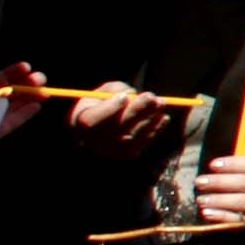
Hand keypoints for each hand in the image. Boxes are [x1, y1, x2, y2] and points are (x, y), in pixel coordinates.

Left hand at [0, 60, 45, 127]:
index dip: (11, 73)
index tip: (26, 67)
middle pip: (7, 92)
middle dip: (25, 85)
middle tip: (40, 79)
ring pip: (12, 107)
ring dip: (29, 98)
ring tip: (44, 91)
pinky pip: (10, 124)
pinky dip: (24, 116)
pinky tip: (37, 106)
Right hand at [68, 81, 183, 151]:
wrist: (104, 124)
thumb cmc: (103, 102)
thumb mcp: (104, 91)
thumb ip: (115, 90)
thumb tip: (131, 94)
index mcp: (81, 121)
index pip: (91, 121)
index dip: (110, 109)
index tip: (125, 96)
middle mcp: (93, 140)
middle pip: (115, 129)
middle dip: (136, 111)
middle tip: (151, 96)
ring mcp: (110, 150)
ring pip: (131, 138)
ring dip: (149, 120)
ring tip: (161, 103)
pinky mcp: (125, 154)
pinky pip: (141, 144)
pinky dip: (154, 131)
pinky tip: (163, 118)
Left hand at [193, 154, 244, 228]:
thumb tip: (214, 169)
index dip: (233, 164)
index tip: (212, 165)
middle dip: (221, 182)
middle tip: (199, 182)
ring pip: (244, 202)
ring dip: (219, 200)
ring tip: (201, 200)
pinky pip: (242, 220)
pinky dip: (223, 217)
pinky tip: (208, 213)